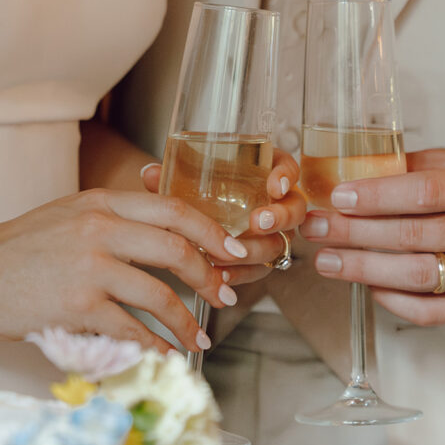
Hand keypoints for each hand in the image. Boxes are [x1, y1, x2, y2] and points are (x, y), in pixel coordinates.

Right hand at [0, 189, 249, 352]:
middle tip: (225, 295)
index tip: (232, 251)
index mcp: (101, 202)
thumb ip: (115, 220)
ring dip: (188, 321)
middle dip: (209, 276)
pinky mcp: (76, 307)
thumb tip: (167, 240)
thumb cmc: (19, 247)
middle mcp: (98, 228)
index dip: (211, 231)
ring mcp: (88, 268)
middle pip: (176, 249)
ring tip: (200, 337)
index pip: (173, 209)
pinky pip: (131, 330)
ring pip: (160, 295)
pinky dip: (156, 347)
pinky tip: (166, 355)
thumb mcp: (70, 215)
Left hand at [141, 148, 306, 284]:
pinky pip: (259, 269)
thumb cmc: (199, 190)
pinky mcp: (259, 259)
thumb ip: (172, 176)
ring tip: (233, 253)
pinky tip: (222, 275)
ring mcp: (271, 233)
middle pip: (294, 210)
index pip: (288, 168)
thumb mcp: (186, 179)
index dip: (286, 176)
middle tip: (259, 221)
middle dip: (280, 217)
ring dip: (257, 250)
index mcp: (264, 173)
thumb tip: (150, 173)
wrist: (195, 219)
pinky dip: (241, 273)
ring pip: (278, 243)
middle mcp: (274, 203)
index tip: (274, 185)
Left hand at [298, 149, 444, 325]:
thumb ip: (415, 168)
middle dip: (354, 233)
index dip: (377, 196)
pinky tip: (366, 284)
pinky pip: (430, 310)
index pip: (425, 193)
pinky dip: (391, 300)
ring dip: (362, 269)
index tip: (339, 198)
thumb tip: (355, 172)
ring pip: (416, 276)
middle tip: (315, 228)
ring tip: (326, 260)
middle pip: (412, 236)